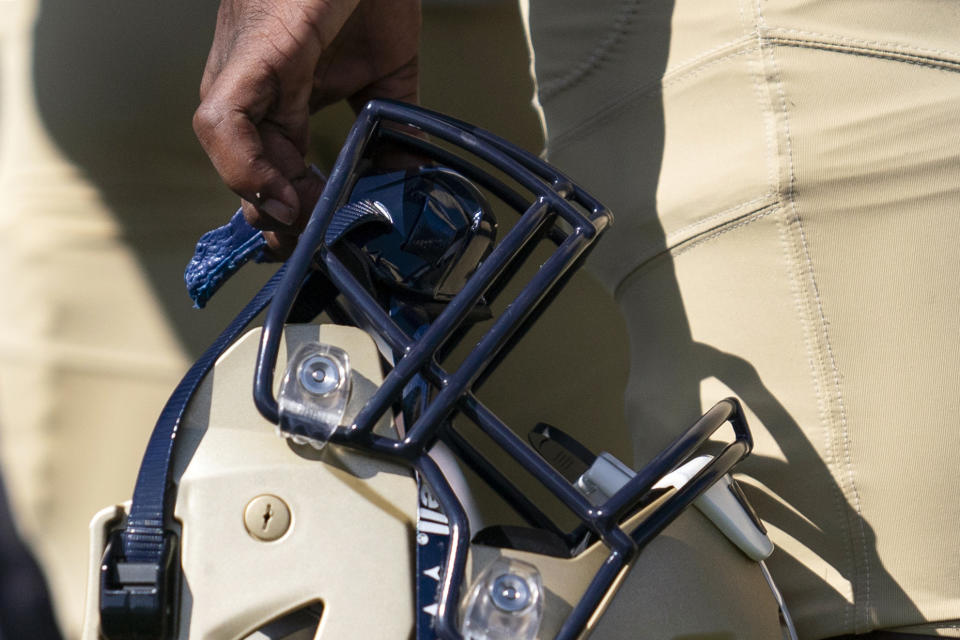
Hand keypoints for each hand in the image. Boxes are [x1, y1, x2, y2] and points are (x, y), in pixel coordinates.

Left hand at [193, 0, 419, 254]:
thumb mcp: (388, 75)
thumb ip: (392, 126)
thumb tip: (408, 175)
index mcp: (283, 97)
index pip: (271, 169)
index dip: (291, 212)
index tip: (320, 238)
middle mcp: (255, 92)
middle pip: (247, 174)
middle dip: (277, 221)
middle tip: (311, 247)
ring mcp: (246, 75)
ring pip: (230, 158)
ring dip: (265, 203)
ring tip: (305, 225)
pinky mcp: (251, 59)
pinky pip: (225, 125)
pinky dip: (248, 169)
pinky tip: (282, 194)